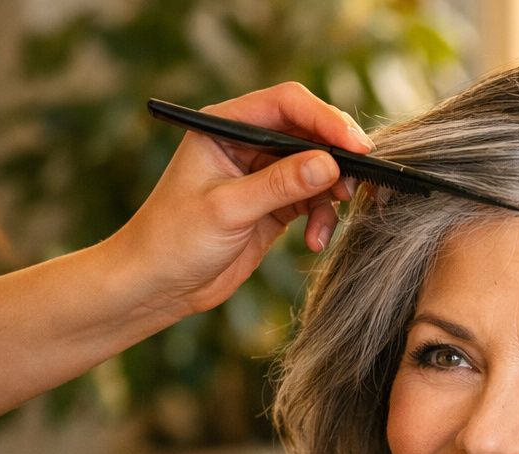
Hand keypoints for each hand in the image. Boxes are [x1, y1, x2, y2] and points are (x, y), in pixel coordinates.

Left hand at [106, 81, 372, 322]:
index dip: (325, 119)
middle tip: (360, 180)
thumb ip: (280, 185)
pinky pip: (314, 201)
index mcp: (225, 127)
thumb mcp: (228, 209)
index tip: (355, 146)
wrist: (158, 285)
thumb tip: (329, 164)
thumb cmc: (174, 240)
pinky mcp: (274, 206)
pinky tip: (315, 241)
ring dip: (332, 193)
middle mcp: (247, 144)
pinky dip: (322, 218)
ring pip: (317, 169)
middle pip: (309, 132)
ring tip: (333, 217)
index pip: (286, 104)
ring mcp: (263, 175)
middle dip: (336, 157)